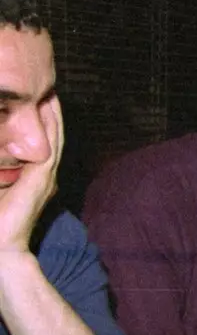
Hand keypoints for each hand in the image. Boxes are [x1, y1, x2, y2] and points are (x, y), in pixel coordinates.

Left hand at [0, 94, 61, 253]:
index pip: (40, 141)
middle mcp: (44, 174)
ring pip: (53, 137)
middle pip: (51, 135)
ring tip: (50, 93)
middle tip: (47, 87)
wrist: (1, 246)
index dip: (41, 120)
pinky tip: (48, 112)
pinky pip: (50, 147)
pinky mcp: (42, 179)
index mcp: (33, 176)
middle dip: (50, 111)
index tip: (35, 99)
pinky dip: (51, 128)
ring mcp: (45, 176)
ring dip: (52, 115)